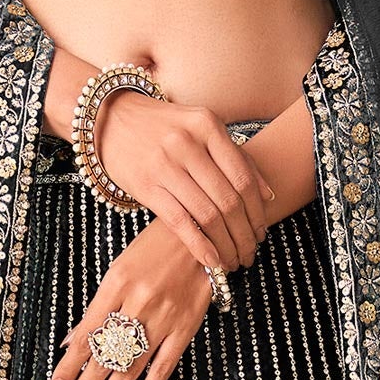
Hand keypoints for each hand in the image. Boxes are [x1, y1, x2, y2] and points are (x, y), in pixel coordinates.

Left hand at [51, 218, 222, 379]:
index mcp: (117, 284)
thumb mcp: (118, 269)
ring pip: (132, 366)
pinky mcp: (186, 328)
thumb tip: (73, 342)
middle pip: (106, 355)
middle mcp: (139, 303)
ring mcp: (164, 318)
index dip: (70, 364)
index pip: (87, 334)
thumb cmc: (154, 251)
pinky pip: (164, 366)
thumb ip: (98, 306)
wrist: (201, 236)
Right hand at [91, 89, 275, 273]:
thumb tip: (268, 195)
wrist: (112, 119)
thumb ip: (234, 157)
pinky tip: (212, 260)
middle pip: (228, 200)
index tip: (261, 233)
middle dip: (244, 234)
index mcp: (208, 126)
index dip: (257, 212)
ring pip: (208, 214)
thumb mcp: (200, 130)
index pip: (243, 178)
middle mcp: (188, 143)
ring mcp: (165, 164)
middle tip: (249, 253)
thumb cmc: (163, 128)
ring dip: (226, 244)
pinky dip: (200, 245)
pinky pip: (180, 222)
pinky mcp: (145, 185)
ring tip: (233, 260)